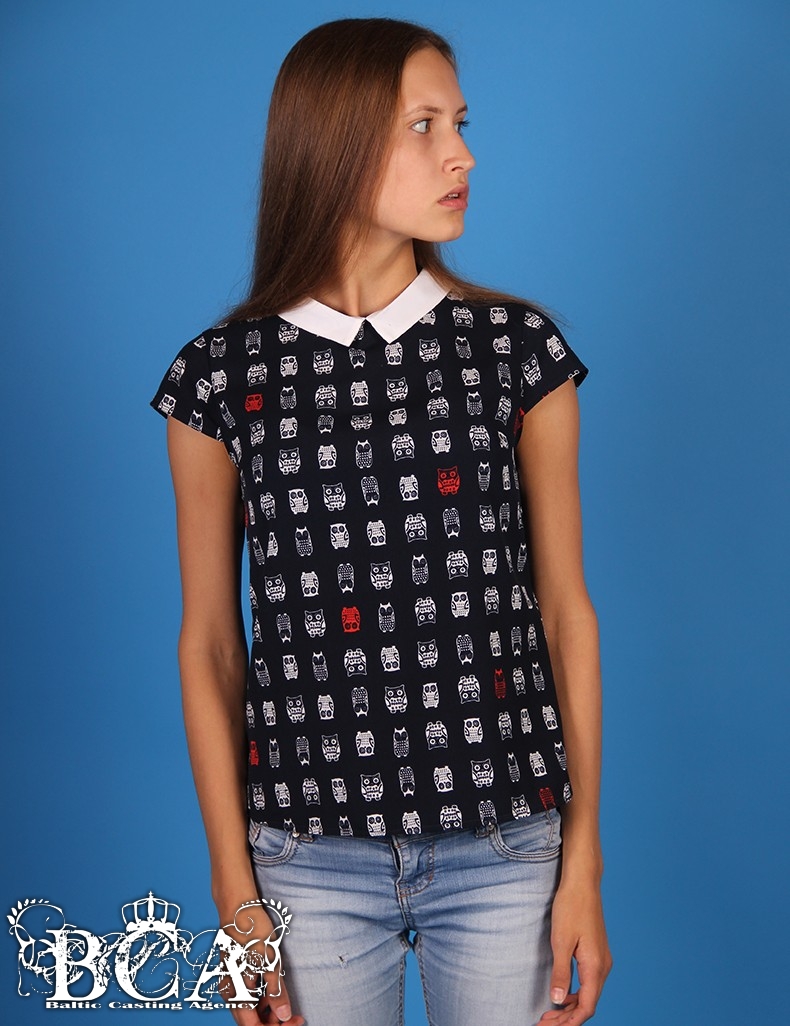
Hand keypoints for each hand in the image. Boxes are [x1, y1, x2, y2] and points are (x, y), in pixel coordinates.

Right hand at [216, 900, 304, 1025]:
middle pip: (251, 1022)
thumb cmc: (253, 932)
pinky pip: (247, 996)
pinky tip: (275, 991)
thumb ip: (276, 992)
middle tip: (295, 1015)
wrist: (237, 907)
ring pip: (249, 1010)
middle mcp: (230, 994)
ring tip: (287, 1004)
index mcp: (236, 994)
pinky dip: (261, 1000)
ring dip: (268, 1012)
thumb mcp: (270, 962)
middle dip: (273, 1022)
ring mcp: (231, 984)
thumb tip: (283, 1016)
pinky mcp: (234, 975)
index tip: (295, 1021)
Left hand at [537, 878, 611, 1024]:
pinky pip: (588, 982)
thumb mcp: (561, 941)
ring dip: (570, 1007)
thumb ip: (560, 972)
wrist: (583, 882)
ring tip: (549, 1014)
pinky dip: (575, 993)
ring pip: (589, 994)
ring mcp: (601, 959)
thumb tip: (557, 1000)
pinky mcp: (596, 953)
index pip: (586, 1007)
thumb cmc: (571, 907)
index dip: (568, 1022)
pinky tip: (561, 994)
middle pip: (588, 1004)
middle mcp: (602, 966)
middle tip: (543, 1023)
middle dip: (567, 1018)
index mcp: (595, 966)